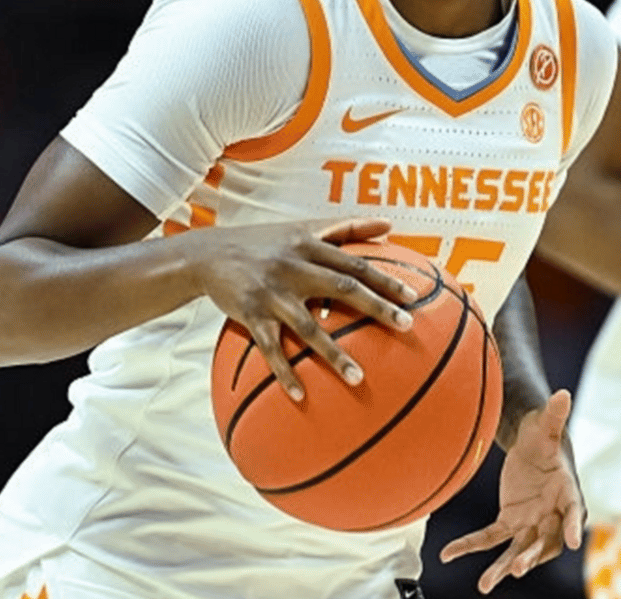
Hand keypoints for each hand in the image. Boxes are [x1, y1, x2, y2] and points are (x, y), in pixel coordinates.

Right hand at [193, 217, 416, 398]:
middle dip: (376, 307)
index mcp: (309, 245)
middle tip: (406, 326)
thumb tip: (389, 224)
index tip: (413, 297)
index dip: (385, 279)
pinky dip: (285, 373)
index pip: (355, 262)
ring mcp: (272, 293)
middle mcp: (294, 267)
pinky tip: (301, 395)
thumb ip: (346, 228)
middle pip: (342, 288)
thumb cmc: (264, 242)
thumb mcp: (302, 228)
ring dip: (334, 355)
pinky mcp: (250, 314)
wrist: (208, 253)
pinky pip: (271, 349)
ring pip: (308, 327)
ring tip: (358, 378)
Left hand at [439, 389, 584, 593]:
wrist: (533, 449)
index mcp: (567, 493)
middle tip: (517, 569)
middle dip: (531, 556)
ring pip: (517, 549)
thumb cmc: (545, 439)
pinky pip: (490, 537)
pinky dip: (470, 545)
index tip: (573, 542)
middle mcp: (552, 515)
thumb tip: (562, 394)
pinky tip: (448, 554)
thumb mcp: (546, 427)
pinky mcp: (510, 523)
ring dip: (502, 567)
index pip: (573, 511)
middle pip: (544, 541)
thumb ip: (554, 415)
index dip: (572, 526)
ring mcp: (531, 523)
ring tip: (485, 585)